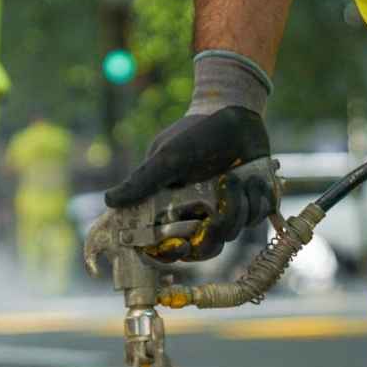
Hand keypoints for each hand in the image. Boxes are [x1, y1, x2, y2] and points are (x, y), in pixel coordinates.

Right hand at [105, 51, 278, 259]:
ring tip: (235, 178)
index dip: (171, 252)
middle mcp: (199, 214)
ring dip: (237, 206)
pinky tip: (252, 179)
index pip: (166, 245)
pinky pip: (257, 218)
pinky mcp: (251, 204)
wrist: (234, 114)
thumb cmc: (195, 134)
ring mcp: (227, 211)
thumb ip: (142, 182)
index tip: (181, 245)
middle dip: (213, 233)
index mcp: (173, 208)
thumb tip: (109, 201)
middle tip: (217, 213)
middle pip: (204, 249)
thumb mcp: (167, 158)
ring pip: (233, 232)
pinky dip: (256, 200)